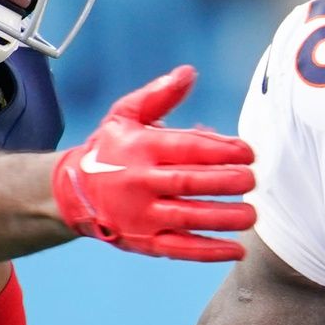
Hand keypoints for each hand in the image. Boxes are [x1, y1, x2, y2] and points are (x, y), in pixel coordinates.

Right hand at [51, 66, 255, 261]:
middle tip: (252, 180)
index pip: (185, 149)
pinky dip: (209, 252)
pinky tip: (236, 250)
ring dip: (223, 218)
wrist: (72, 191)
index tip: (247, 152)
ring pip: (188, 218)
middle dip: (225, 182)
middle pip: (188, 183)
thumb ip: (159, 95)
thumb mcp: (125, 114)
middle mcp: (139, 183)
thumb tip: (189, 73)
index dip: (220, 150)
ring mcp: (141, 216)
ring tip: (251, 215)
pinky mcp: (143, 242)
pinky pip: (179, 249)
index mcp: (139, 148)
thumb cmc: (109, 149)